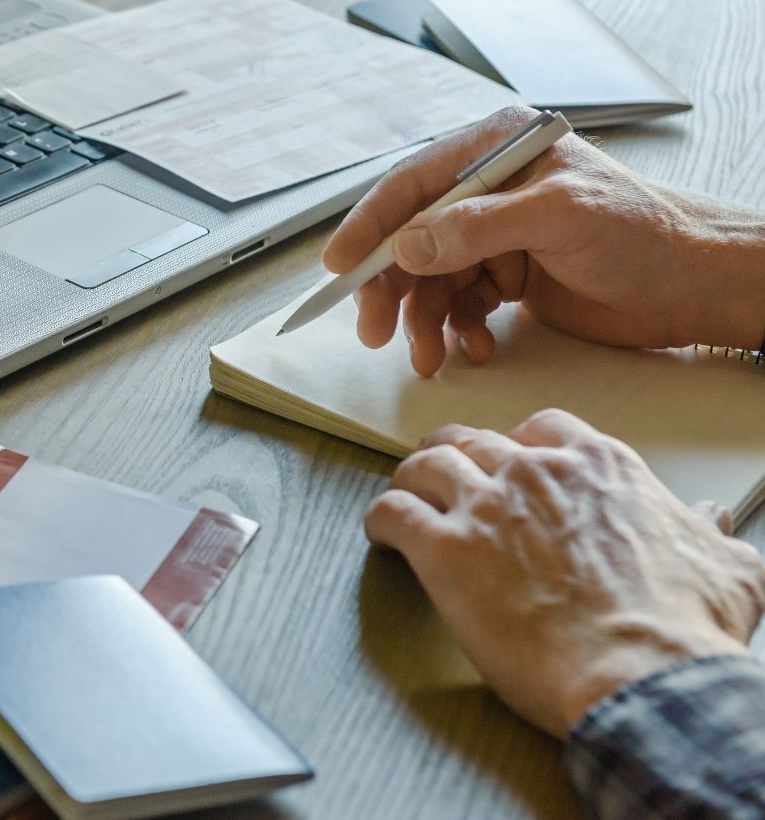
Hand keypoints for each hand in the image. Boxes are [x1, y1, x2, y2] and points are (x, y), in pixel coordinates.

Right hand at [324, 106, 764, 375]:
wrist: (694, 283)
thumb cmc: (644, 231)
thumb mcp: (558, 216)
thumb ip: (478, 228)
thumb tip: (408, 245)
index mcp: (495, 151)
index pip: (412, 185)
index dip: (369, 226)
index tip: (339, 267)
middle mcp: (488, 190)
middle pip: (410, 238)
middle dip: (390, 288)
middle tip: (375, 330)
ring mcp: (496, 236)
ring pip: (430, 280)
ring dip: (423, 321)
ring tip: (429, 356)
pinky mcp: (507, 278)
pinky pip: (459, 305)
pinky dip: (457, 331)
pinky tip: (473, 347)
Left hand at [364, 408, 764, 737]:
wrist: (640, 675)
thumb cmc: (682, 630)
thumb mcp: (725, 566)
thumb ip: (708, 532)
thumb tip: (710, 517)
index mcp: (600, 467)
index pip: (544, 429)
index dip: (520, 447)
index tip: (511, 464)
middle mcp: (536, 473)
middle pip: (475, 440)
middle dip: (458, 457)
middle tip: (447, 477)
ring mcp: (485, 507)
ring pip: (426, 465)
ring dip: (412, 480)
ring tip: (406, 496)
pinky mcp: (444, 551)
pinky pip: (392, 512)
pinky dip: (380, 519)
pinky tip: (380, 533)